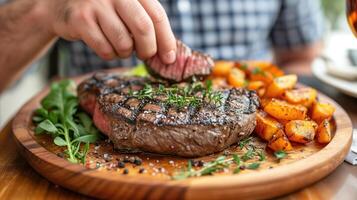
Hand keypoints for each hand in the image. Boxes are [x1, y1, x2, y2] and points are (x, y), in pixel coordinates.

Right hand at [43, 0, 175, 62]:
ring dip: (126, 53)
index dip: (166, 40)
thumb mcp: (128, 8)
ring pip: (124, 43)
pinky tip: (106, 46)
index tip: (169, 58)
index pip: (157, 15)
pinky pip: (105, 50)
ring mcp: (96, 4)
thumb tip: (169, 55)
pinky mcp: (81, 19)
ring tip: (120, 46)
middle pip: (143, 29)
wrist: (62, 6)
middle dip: (148, 49)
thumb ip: (147, 24)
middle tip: (145, 55)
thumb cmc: (105, 11)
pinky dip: (110, 55)